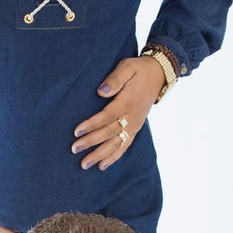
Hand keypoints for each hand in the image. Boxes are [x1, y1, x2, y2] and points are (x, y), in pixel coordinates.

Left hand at [71, 55, 165, 170]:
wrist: (158, 75)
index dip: (91, 125)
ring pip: (116, 144)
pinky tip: (102, 166)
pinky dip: (114, 157)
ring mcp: (135, 125)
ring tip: (84, 164)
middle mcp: (132, 117)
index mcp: (127, 102)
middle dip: (91, 142)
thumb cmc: (138, 70)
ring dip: (100, 155)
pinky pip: (124, 146)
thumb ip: (115, 78)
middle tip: (74, 149)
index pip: (106, 117)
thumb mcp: (127, 66)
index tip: (77, 132)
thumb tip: (101, 91)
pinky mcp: (136, 128)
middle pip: (108, 133)